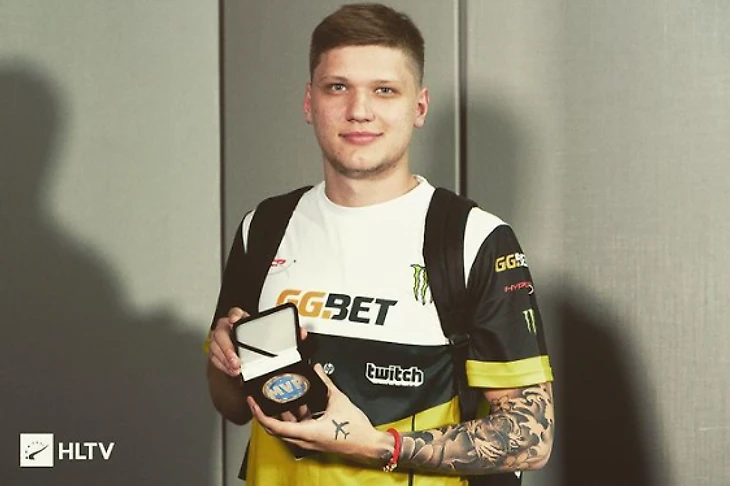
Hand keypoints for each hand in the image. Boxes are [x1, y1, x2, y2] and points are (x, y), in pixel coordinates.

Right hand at [208, 308, 309, 377]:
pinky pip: (215, 358)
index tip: (235, 320)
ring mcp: (220, 340)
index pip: (235, 312)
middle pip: (221, 333)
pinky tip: (232, 370)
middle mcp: (228, 328)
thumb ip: (287, 333)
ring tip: (236, 369)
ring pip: (216, 347)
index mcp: (242, 320)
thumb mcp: (272, 335)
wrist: (250, 351)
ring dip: (225, 360)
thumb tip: (301, 332)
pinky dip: (223, 366)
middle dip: (227, 348)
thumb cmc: (259, 340)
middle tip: (236, 360)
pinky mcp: (216, 352)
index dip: (234, 315)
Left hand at [248, 364, 391, 464]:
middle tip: (260, 398)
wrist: (367, 444)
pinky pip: (297, 428)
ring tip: (279, 397)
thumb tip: (317, 370)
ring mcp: (308, 442)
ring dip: (281, 414)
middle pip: (276, 428)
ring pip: (286, 429)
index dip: (260, 413)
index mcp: (307, 433)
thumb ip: (325, 383)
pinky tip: (299, 403)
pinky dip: (294, 417)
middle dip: (266, 412)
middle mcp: (304, 440)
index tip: (253, 402)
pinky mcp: (313, 440)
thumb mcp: (339, 400)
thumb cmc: (355, 431)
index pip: (274, 426)